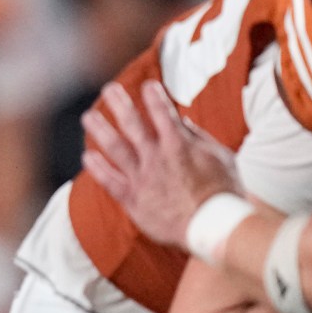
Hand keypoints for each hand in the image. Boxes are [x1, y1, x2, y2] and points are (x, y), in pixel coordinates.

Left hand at [81, 83, 240, 248]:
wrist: (213, 227)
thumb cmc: (224, 192)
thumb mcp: (220, 156)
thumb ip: (199, 137)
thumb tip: (182, 121)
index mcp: (179, 143)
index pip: (162, 111)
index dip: (153, 96)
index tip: (148, 85)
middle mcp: (156, 156)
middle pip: (132, 123)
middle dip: (119, 103)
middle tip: (110, 89)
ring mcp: (143, 178)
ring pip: (115, 147)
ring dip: (100, 129)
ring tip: (89, 116)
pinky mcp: (134, 200)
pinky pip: (110, 181)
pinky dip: (97, 169)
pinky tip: (87, 157)